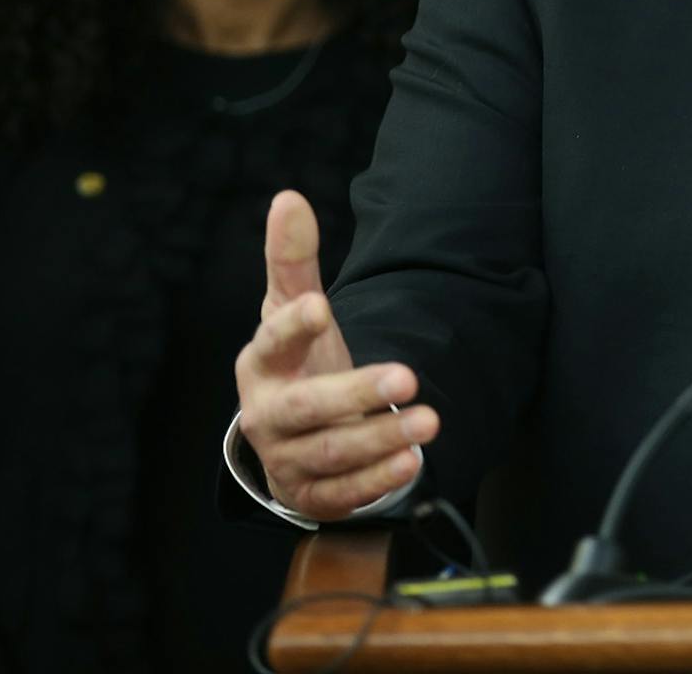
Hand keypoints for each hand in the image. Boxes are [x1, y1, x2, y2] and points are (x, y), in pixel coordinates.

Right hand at [235, 190, 439, 519]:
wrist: (294, 431)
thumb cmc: (299, 358)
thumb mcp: (294, 307)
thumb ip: (294, 259)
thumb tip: (288, 198)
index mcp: (262, 364)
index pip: (272, 342)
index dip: (292, 326)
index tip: (321, 307)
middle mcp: (268, 414)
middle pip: (307, 407)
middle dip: (356, 393)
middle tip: (408, 375)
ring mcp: (287, 458)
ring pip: (331, 452)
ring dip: (380, 439)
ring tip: (429, 421)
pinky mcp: (311, 494)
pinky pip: (343, 492)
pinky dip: (377, 480)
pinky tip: (412, 463)